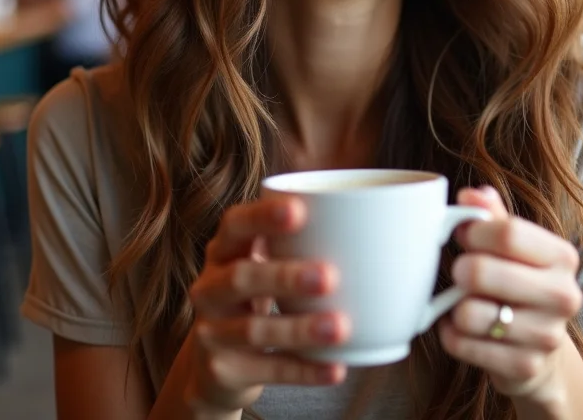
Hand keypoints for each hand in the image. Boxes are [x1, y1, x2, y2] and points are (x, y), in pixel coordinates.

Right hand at [181, 196, 350, 412]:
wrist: (214, 367)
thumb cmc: (254, 300)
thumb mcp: (261, 267)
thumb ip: (295, 245)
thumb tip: (374, 225)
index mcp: (223, 252)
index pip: (234, 225)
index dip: (262, 217)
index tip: (300, 211)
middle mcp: (209, 288)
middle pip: (241, 277)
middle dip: (285, 276)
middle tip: (330, 276)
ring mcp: (210, 332)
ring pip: (254, 330)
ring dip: (300, 329)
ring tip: (341, 328)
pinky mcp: (221, 371)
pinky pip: (267, 370)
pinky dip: (304, 370)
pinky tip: (336, 368)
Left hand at [439, 186, 582, 404]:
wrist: (541, 352)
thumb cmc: (520, 286)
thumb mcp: (515, 249)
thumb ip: (494, 217)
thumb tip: (471, 195)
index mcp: (562, 257)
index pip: (507, 232)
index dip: (473, 231)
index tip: (464, 236)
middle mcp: (563, 296)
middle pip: (481, 271)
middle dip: (459, 270)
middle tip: (460, 273)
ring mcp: (547, 335)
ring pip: (468, 312)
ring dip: (455, 307)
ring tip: (466, 304)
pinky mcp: (524, 367)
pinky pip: (461, 343)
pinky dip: (451, 335)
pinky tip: (463, 330)